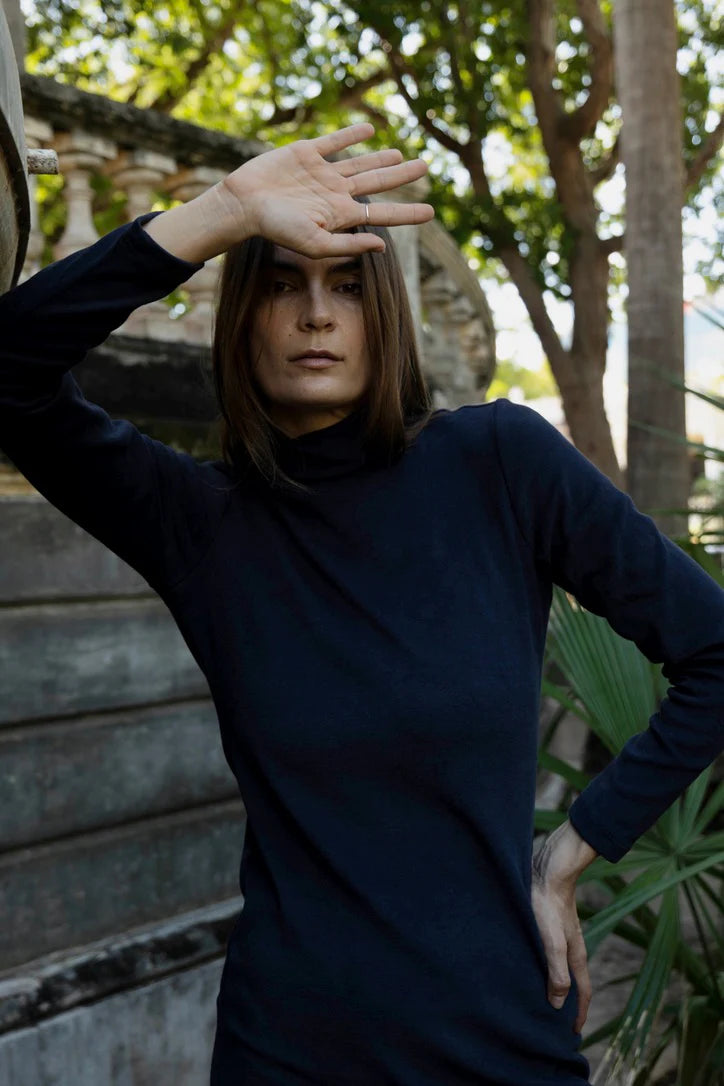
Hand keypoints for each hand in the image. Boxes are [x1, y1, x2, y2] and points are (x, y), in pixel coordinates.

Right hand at [218, 122, 433, 255]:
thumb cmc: (277, 228)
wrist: (244, 203)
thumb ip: (348, 243)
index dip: (408, 213)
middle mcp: (336, 194)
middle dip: (403, 177)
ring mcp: (323, 173)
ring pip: (361, 162)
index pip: (382, 215)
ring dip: (382, 158)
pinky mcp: (307, 153)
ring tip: (402, 155)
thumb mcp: (315, 243)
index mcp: (341, 216)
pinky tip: (369, 131)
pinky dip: (352, 135)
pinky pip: (334, 142)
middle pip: (378, 183)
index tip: (431, 213)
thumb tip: (383, 245)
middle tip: (426, 168)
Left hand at [530, 821, 595, 1032]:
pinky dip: (545, 965)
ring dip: (556, 983)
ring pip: (561, 965)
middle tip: (558, 1021)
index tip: (573, 1033)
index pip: (582, 990)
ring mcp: (561, 933)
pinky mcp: (548, 922)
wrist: (547, 868)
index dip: (579, 1012)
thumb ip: (557, 971)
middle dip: (569, 1002)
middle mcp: (571, 945)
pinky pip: (550, 952)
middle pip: (573, 980)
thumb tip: (558, 1003)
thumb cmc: (547, 903)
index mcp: (575, 953)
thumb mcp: (552, 941)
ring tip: (543, 996)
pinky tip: (530, 963)